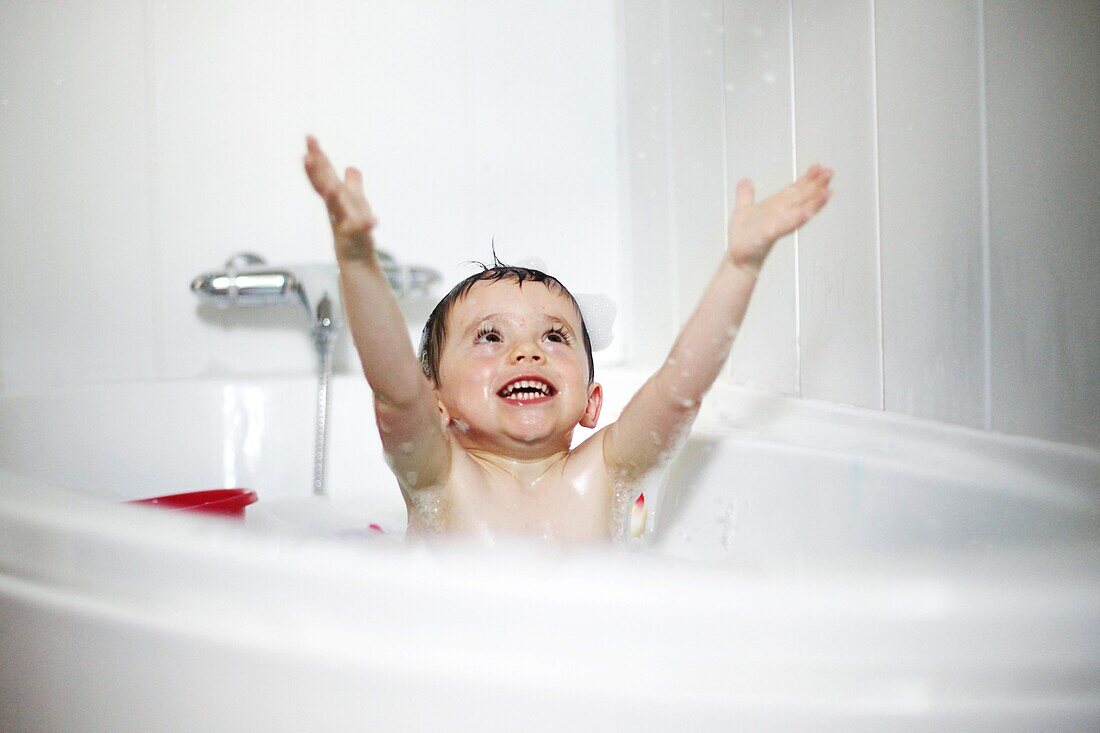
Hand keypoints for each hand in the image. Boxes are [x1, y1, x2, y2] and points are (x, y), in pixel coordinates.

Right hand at [303, 136, 377, 261]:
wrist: (356, 259)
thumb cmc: (353, 230)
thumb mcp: (355, 203)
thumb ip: (353, 185)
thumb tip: (351, 167)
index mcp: (335, 198)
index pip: (324, 174)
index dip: (317, 156)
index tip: (308, 137)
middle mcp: (336, 208)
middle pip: (324, 186)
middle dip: (317, 172)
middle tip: (306, 156)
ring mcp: (345, 222)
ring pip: (337, 207)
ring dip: (333, 197)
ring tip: (331, 187)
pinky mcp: (357, 236)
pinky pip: (362, 230)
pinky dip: (366, 225)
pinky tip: (373, 220)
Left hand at [726, 165, 831, 274]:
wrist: (738, 258)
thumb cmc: (744, 238)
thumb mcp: (742, 210)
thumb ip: (746, 195)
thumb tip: (744, 180)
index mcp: (775, 208)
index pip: (794, 190)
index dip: (806, 179)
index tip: (818, 167)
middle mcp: (780, 216)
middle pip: (801, 198)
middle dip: (816, 185)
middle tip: (830, 172)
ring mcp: (777, 226)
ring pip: (799, 212)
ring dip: (814, 202)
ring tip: (828, 192)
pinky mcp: (768, 236)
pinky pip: (785, 226)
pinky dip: (796, 220)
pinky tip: (807, 214)